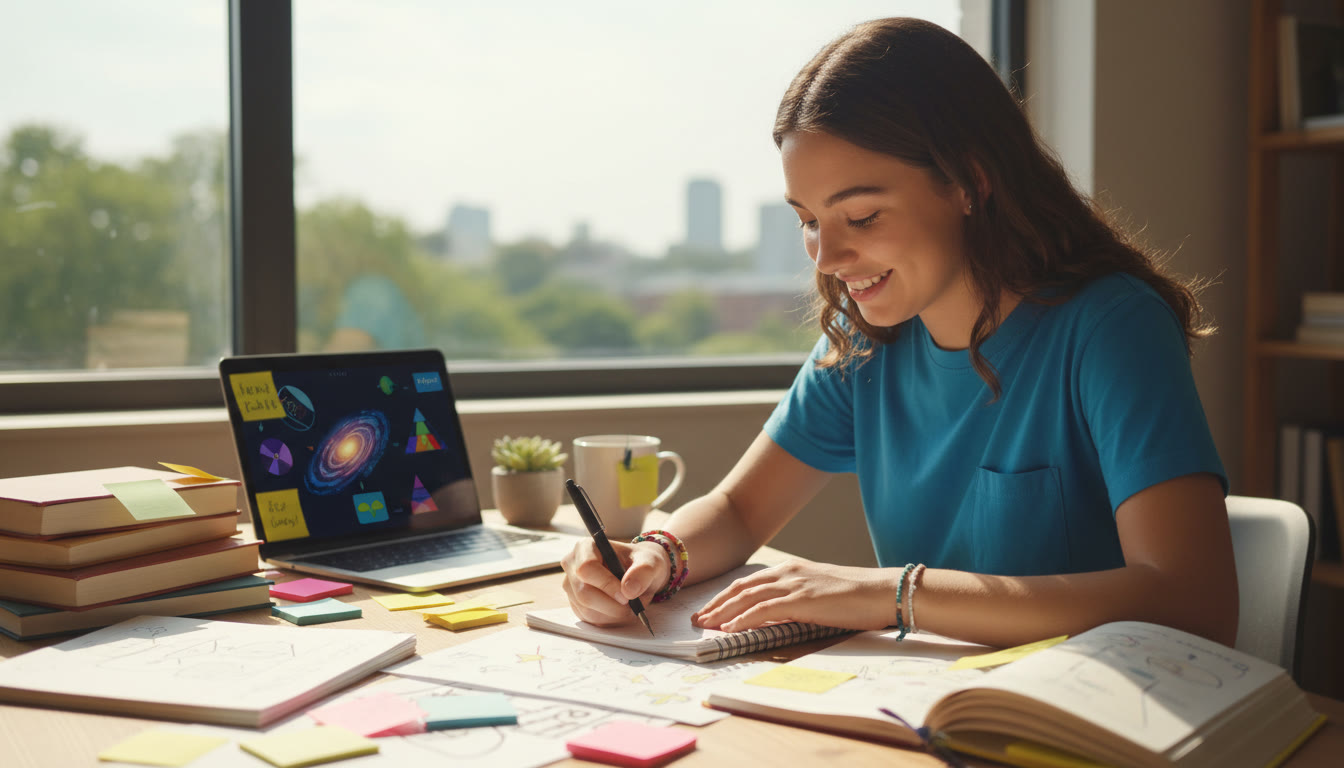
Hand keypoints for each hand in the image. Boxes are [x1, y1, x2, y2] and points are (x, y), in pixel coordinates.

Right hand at [560, 538, 671, 625]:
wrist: (638, 573)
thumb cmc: (641, 562)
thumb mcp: (651, 561)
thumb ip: (643, 571)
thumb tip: (628, 590)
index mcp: (586, 547)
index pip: (587, 568)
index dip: (606, 584)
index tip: (626, 596)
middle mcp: (573, 565)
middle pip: (584, 592)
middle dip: (611, 605)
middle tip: (632, 606)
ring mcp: (571, 586)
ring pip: (586, 609)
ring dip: (612, 614)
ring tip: (630, 607)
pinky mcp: (575, 603)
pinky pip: (589, 618)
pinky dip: (608, 619)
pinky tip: (620, 610)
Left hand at [691, 560, 899, 631]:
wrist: (881, 591)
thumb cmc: (855, 596)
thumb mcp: (818, 592)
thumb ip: (796, 598)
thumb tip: (777, 615)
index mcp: (790, 569)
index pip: (748, 582)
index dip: (725, 596)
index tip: (709, 610)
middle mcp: (787, 572)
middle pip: (740, 588)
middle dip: (716, 604)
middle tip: (697, 619)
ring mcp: (793, 584)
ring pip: (746, 598)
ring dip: (722, 613)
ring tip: (706, 626)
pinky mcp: (801, 599)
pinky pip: (764, 610)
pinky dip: (743, 619)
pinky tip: (730, 628)